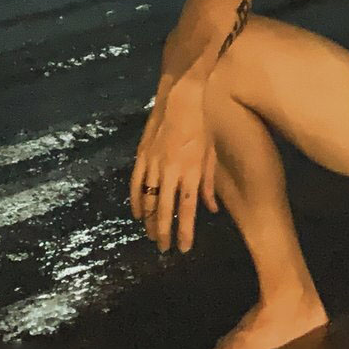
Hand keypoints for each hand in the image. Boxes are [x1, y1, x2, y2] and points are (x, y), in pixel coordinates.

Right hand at [129, 73, 218, 253]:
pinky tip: (138, 214)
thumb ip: (209, 184)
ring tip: (152, 235)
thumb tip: (211, 210)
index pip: (187, 209)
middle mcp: (172, 171)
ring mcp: (154, 164)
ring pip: (149, 200)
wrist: (180, 100)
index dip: (185, 232)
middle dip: (164, 233)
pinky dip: (136, 201)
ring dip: (149, 221)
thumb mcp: (211, 154)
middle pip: (165, 210)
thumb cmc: (202, 125)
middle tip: (164, 249)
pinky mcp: (142, 156)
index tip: (183, 248)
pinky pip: (136, 184)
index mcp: (191, 171)